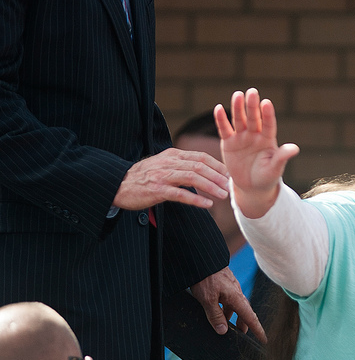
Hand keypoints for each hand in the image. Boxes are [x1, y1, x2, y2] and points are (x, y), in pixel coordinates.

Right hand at [112, 148, 228, 209]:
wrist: (117, 184)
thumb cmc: (144, 177)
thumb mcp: (164, 165)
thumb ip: (182, 165)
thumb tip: (206, 171)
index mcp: (173, 155)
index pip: (201, 157)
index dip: (218, 166)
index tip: (230, 175)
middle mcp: (169, 163)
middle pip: (199, 166)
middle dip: (218, 176)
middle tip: (230, 187)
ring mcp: (162, 176)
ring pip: (192, 177)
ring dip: (210, 186)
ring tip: (223, 195)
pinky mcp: (157, 190)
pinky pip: (180, 194)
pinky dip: (196, 199)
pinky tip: (207, 204)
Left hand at [190, 267, 266, 342]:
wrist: (201, 258)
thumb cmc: (205, 277)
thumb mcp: (207, 299)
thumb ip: (215, 315)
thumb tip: (223, 331)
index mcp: (236, 298)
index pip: (250, 317)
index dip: (257, 329)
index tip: (264, 339)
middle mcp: (236, 293)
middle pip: (244, 312)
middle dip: (244, 324)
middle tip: (242, 335)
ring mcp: (230, 288)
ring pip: (235, 306)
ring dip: (233, 316)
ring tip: (225, 325)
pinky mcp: (223, 284)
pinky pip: (228, 300)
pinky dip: (225, 308)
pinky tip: (216, 310)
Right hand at [215, 88, 298, 218]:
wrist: (251, 187)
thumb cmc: (267, 177)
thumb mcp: (275, 168)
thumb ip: (282, 157)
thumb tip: (295, 148)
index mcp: (268, 139)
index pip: (269, 124)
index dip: (268, 114)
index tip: (266, 103)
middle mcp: (255, 135)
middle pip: (254, 118)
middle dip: (252, 106)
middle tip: (252, 92)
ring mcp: (241, 137)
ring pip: (239, 120)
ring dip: (238, 108)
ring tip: (237, 95)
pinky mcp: (228, 143)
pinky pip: (224, 129)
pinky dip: (221, 119)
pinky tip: (218, 108)